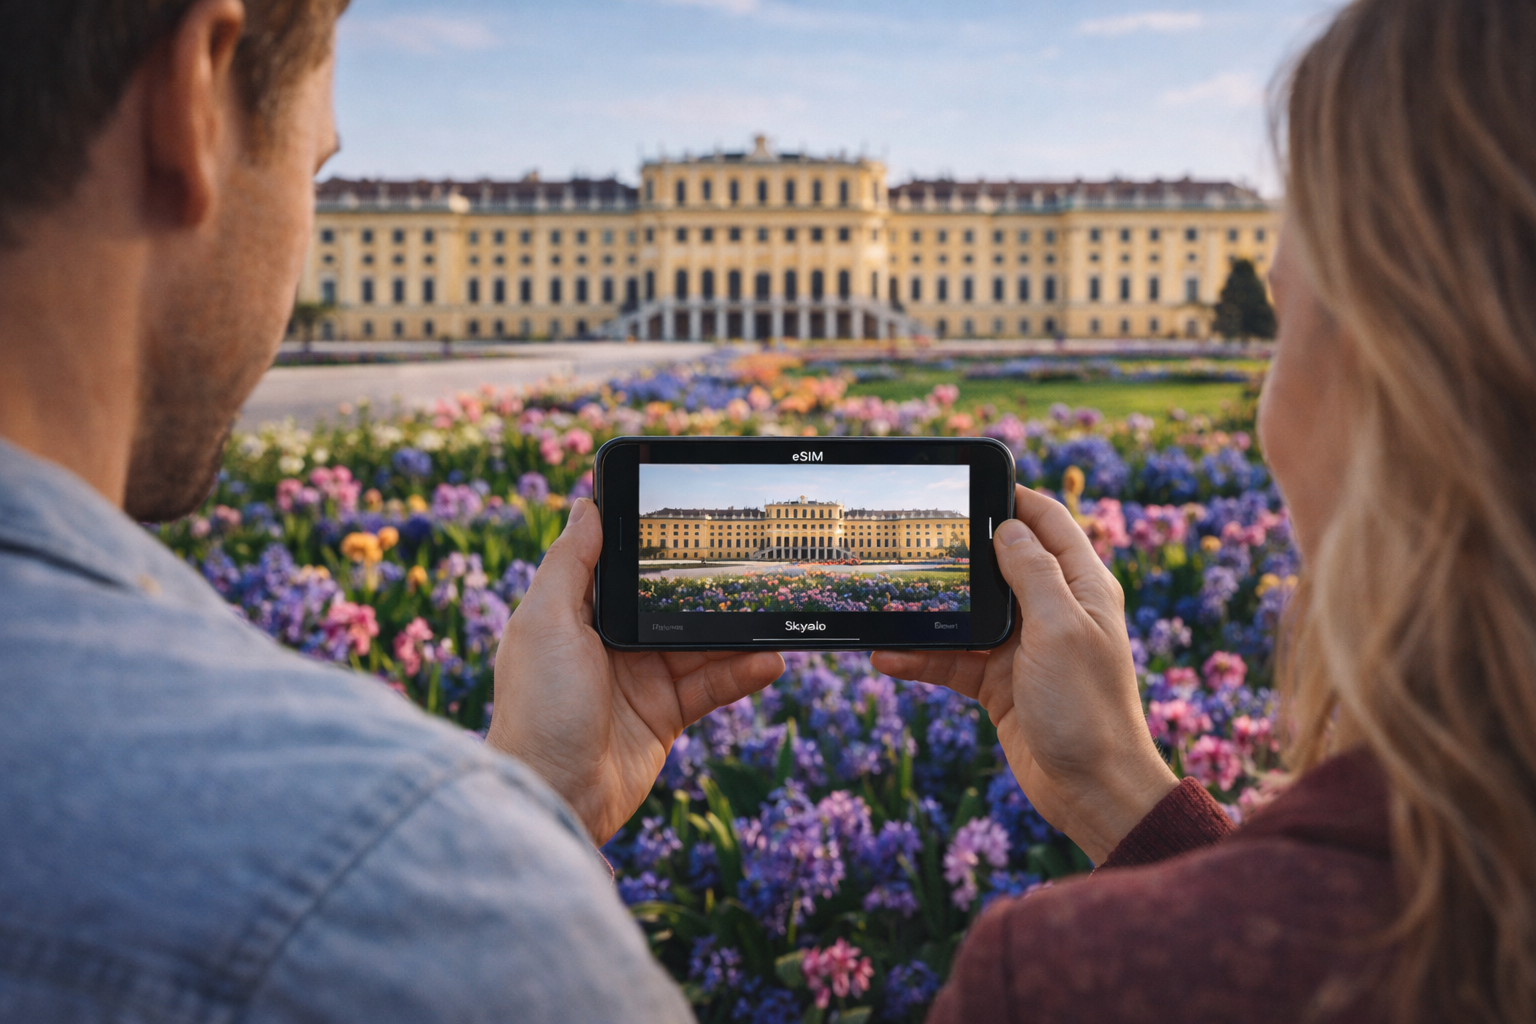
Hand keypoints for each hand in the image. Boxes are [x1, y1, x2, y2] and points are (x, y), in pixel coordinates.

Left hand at [487, 499, 784, 844]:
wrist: (554, 796)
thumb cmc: (537, 708)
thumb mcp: (545, 623)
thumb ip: (570, 564)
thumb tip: (586, 505)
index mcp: (574, 616)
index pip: (620, 569)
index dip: (650, 547)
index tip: (689, 523)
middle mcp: (608, 644)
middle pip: (668, 606)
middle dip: (706, 591)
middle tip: (749, 568)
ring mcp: (639, 680)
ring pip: (698, 645)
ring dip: (735, 634)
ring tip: (772, 619)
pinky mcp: (665, 716)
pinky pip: (711, 686)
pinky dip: (741, 673)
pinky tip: (768, 660)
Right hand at [871, 485, 1176, 863]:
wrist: (1092, 791)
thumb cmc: (1088, 709)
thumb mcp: (1060, 631)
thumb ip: (1032, 574)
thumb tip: (1005, 527)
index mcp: (1081, 587)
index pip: (1047, 522)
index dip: (1012, 497)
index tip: (969, 482)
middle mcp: (1053, 610)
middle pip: (999, 562)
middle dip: (956, 552)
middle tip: (912, 538)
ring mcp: (1024, 646)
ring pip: (966, 613)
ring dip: (929, 612)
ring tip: (887, 606)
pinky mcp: (999, 681)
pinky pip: (952, 658)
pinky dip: (921, 657)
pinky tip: (887, 656)